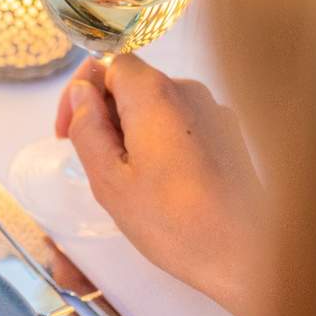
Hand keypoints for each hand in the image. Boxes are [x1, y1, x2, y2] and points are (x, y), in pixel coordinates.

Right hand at [54, 55, 264, 315]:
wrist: (247, 253)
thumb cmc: (172, 221)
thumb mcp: (109, 180)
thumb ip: (87, 128)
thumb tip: (80, 93)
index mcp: (154, 94)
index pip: (109, 63)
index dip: (80, 92)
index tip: (68, 133)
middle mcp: (190, 90)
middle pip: (135, 84)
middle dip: (106, 116)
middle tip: (96, 167)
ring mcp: (216, 111)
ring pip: (159, 107)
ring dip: (134, 133)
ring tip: (130, 182)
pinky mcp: (232, 135)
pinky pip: (185, 125)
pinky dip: (164, 143)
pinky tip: (165, 185)